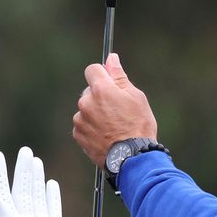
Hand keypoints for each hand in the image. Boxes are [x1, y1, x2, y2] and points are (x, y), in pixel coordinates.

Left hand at [72, 52, 158, 166]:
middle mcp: (86, 103)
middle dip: (100, 96)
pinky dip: (91, 128)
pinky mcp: (78, 135)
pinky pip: (83, 125)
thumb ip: (119, 76)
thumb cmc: (138, 127)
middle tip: (117, 110)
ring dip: (95, 113)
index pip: (92, 69)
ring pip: (86, 109)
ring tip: (113, 126)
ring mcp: (80, 120)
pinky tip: (106, 135)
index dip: (102, 74)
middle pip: (89, 91)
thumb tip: (111, 59)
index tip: (109, 82)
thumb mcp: (135, 97)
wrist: (132, 158)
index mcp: (101, 90)